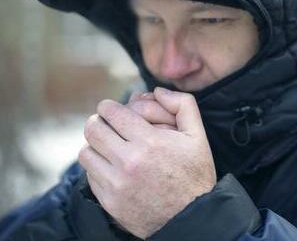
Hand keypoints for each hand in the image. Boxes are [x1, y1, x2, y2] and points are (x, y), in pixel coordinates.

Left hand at [79, 87, 216, 238]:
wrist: (191, 218)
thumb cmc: (194, 175)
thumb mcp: (198, 136)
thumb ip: (183, 105)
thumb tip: (158, 90)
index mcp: (149, 142)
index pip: (111, 112)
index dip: (109, 107)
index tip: (111, 110)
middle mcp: (128, 162)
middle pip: (93, 129)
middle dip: (98, 121)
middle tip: (107, 125)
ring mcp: (116, 184)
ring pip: (86, 152)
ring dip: (95, 145)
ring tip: (108, 146)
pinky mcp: (110, 202)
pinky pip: (90, 175)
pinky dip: (97, 166)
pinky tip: (111, 167)